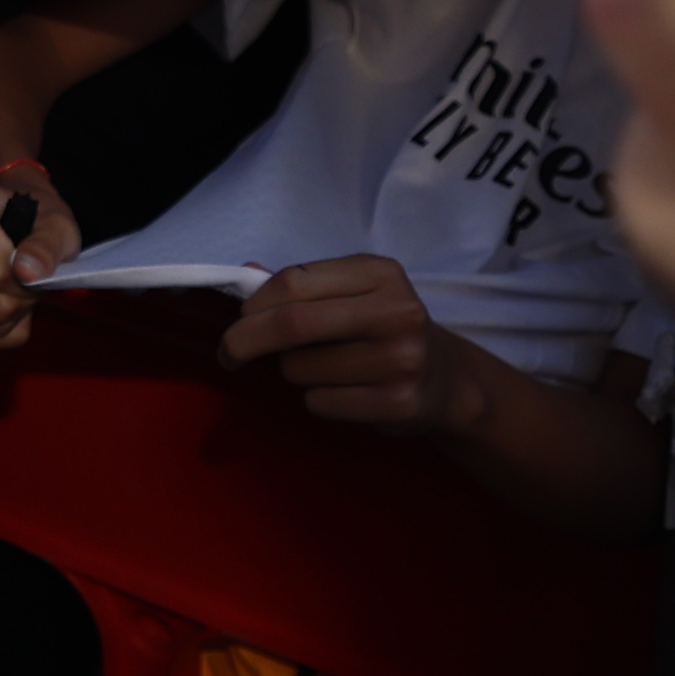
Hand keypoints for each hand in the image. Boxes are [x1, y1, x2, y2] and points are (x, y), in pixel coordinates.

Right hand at [0, 169, 78, 353]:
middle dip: (21, 300)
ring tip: (12, 288)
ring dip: (9, 316)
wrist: (7, 216)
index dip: (28, 283)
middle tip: (28, 280)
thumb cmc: (35, 219)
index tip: (37, 268)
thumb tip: (28, 273)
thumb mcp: (56, 225)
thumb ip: (47, 247)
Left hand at [219, 255, 483, 434]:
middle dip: (244, 340)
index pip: (294, 281)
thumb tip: (245, 272)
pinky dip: (316, 399)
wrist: (446, 380)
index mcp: (381, 274)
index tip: (239, 319)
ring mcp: (401, 360)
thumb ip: (301, 284)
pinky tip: (347, 392)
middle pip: (292, 324)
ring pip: (301, 368)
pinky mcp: (399, 403)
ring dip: (294, 372)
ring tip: (327, 368)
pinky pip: (320, 402)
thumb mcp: (353, 293)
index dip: (254, 303)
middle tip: (228, 355)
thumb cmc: (383, 329)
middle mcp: (396, 312)